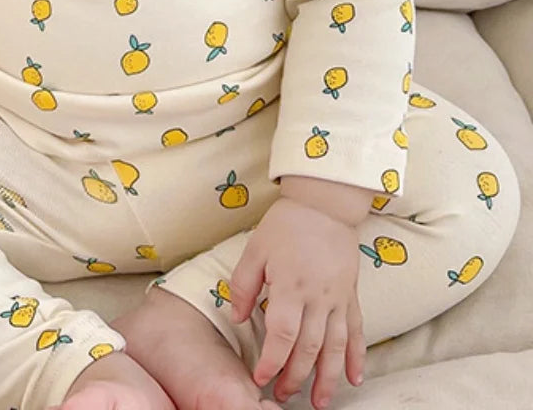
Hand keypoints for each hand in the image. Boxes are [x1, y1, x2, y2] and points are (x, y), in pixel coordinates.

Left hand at [229, 196, 365, 409]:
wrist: (324, 204)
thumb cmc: (286, 224)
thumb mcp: (255, 249)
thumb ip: (244, 285)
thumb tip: (237, 317)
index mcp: (290, 287)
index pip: (282, 336)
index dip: (271, 361)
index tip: (260, 379)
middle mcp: (318, 298)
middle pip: (309, 349)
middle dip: (295, 378)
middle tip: (282, 397)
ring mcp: (339, 299)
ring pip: (335, 348)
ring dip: (327, 379)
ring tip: (320, 403)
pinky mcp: (352, 295)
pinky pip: (356, 332)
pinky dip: (356, 357)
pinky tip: (354, 378)